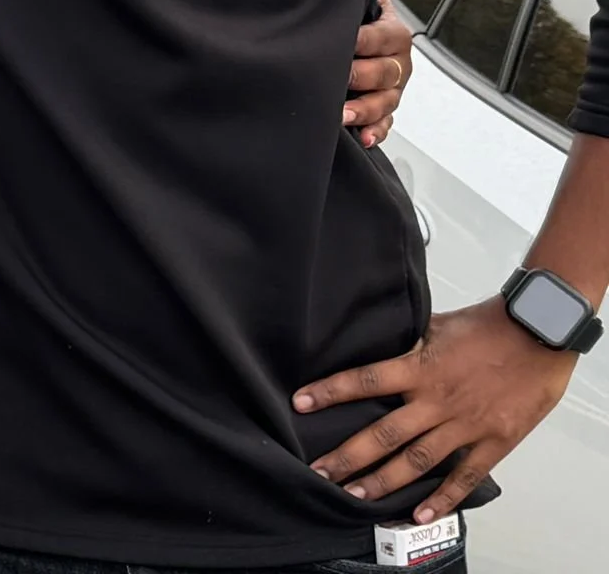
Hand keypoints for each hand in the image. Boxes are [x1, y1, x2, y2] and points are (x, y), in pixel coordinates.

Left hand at [296, 297, 576, 523]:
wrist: (538, 334)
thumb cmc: (486, 325)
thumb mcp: (436, 325)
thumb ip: (407, 342)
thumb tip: (376, 341)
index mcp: (420, 368)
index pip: (365, 380)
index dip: (330, 392)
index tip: (299, 403)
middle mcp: (437, 400)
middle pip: (384, 433)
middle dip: (348, 455)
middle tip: (319, 471)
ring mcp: (465, 425)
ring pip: (417, 460)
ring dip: (383, 480)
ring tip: (354, 494)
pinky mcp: (494, 442)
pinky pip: (464, 476)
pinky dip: (442, 498)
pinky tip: (419, 513)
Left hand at [345, 0, 412, 147]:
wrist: (362, 37)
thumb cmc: (358, 19)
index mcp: (393, 34)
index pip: (381, 37)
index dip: (362, 40)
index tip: (343, 42)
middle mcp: (398, 63)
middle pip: (386, 72)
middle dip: (361, 76)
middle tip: (339, 77)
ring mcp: (393, 89)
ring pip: (386, 102)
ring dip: (366, 110)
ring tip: (344, 115)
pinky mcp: (384, 110)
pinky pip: (385, 125)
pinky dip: (376, 132)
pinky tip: (364, 138)